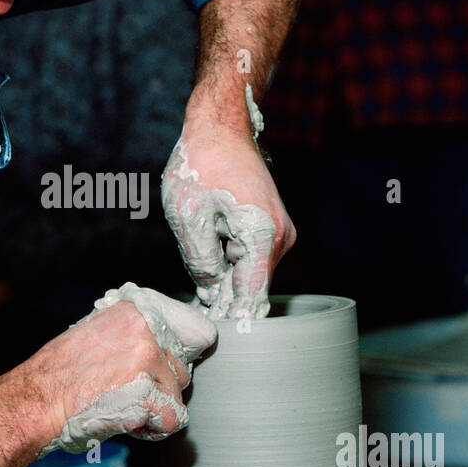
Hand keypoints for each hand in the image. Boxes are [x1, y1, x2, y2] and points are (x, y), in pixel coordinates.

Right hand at [25, 283, 215, 454]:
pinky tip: (124, 421)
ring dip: (153, 409)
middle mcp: (146, 327)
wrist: (37, 400)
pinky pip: (172, 419)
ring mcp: (148, 357)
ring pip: (177, 395)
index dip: (180, 356)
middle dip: (161, 388)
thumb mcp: (96, 336)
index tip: (167, 368)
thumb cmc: (58, 376)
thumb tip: (161, 348)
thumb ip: (131, 337)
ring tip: (119, 406)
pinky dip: (150, 429)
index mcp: (135, 310)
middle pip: (183, 368)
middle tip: (126, 394)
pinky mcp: (148, 390)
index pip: (194, 329)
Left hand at [162, 118, 294, 319]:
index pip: (252, 297)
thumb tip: (210, 289)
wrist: (221, 127)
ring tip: (196, 267)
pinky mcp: (269, 228)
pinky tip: (206, 252)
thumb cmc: (201, 163)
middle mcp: (279, 238)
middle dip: (223, 300)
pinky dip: (227, 263)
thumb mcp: (188, 215)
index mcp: (262, 236)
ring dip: (222, 278)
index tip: (214, 339)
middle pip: (249, 287)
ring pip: (247, 273)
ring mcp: (278, 233)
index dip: (232, 321)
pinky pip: (247, 258)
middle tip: (192, 312)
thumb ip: (199, 260)